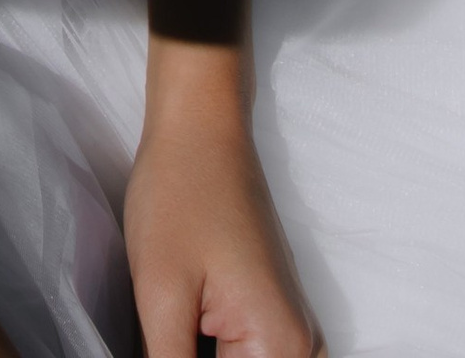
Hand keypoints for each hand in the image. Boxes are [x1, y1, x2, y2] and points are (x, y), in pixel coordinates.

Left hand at [126, 62, 320, 357]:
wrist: (200, 129)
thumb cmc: (178, 199)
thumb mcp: (161, 301)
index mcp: (280, 349)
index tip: (167, 347)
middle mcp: (302, 348)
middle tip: (163, 337)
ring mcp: (293, 332)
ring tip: (170, 334)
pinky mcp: (274, 318)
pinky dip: (215, 356)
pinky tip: (180, 341)